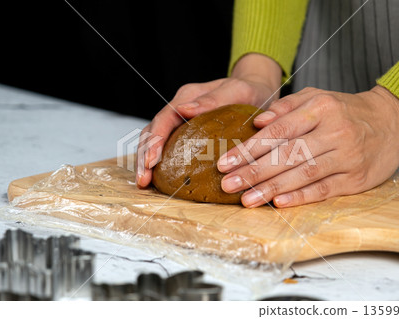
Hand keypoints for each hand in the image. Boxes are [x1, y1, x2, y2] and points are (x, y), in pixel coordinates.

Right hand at [136, 53, 281, 186]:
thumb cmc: (248, 91)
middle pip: (152, 131)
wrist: (256, 91)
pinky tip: (157, 180)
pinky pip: (168, 147)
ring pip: (155, 140)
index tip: (151, 161)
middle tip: (143, 180)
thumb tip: (184, 109)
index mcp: (187, 97)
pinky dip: (159, 163)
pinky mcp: (185, 133)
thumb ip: (212, 100)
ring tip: (144, 183)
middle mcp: (179, 109)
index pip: (164, 119)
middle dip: (144, 156)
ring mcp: (180, 121)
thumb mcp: (237, 92)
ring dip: (146, 161)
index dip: (154, 140)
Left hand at [217, 86, 398, 207]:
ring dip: (271, 189)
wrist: (392, 121)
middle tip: (227, 184)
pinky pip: (325, 190)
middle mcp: (334, 133)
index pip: (278, 132)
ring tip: (245, 199)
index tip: (226, 162)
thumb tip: (258, 122)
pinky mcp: (356, 179)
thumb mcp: (318, 97)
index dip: (250, 149)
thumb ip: (286, 107)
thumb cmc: (346, 109)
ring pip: (303, 174)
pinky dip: (301, 197)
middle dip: (254, 172)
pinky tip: (279, 203)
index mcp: (321, 109)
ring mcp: (347, 157)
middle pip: (287, 155)